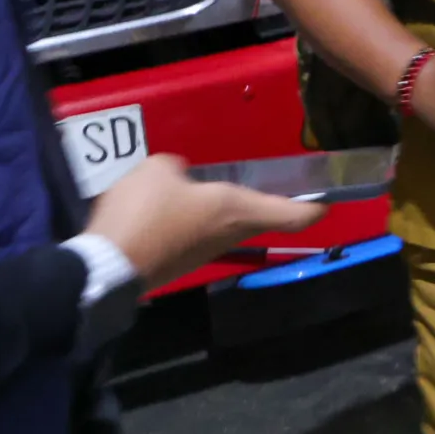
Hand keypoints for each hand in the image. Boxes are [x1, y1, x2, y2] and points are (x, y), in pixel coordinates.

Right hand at [85, 155, 326, 291]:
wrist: (106, 265)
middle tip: (262, 176)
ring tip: (208, 183)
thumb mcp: (159, 171)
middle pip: (261, 217)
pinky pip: (199, 232)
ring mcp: (207, 251)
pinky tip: (174, 204)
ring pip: (228, 225)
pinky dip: (196, 218)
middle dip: (265, 199)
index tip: (328, 199)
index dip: (316, 207)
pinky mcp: (180, 260)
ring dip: (224, 207)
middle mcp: (231, 234)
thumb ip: (177, 168)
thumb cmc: (144, 213)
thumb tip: (180, 178)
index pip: (294, 215)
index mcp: (238, 209)